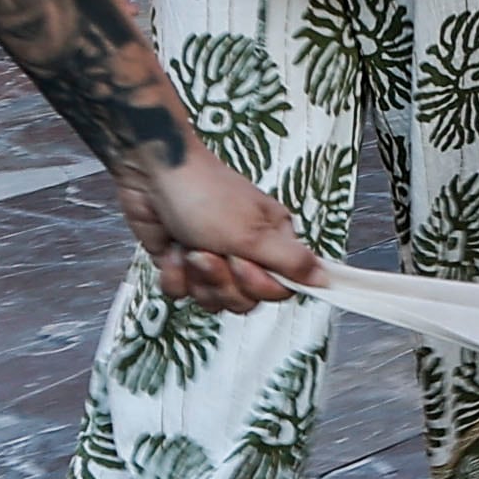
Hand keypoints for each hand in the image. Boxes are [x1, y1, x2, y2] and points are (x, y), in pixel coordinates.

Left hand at [120, 148, 322, 311]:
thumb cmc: (207, 195)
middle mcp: (247, 253)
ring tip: (191, 247)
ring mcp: (213, 260)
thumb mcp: (254, 233)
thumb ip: (292, 261)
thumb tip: (326, 279)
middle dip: (222, 281)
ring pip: (212, 299)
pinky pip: (182, 292)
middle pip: (245, 299)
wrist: (152, 178)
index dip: (259, 285)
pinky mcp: (183, 264)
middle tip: (213, 251)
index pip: (281, 289)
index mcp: (273, 242)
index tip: (244, 264)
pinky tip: (173, 249)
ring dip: (196, 276)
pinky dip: (173, 273)